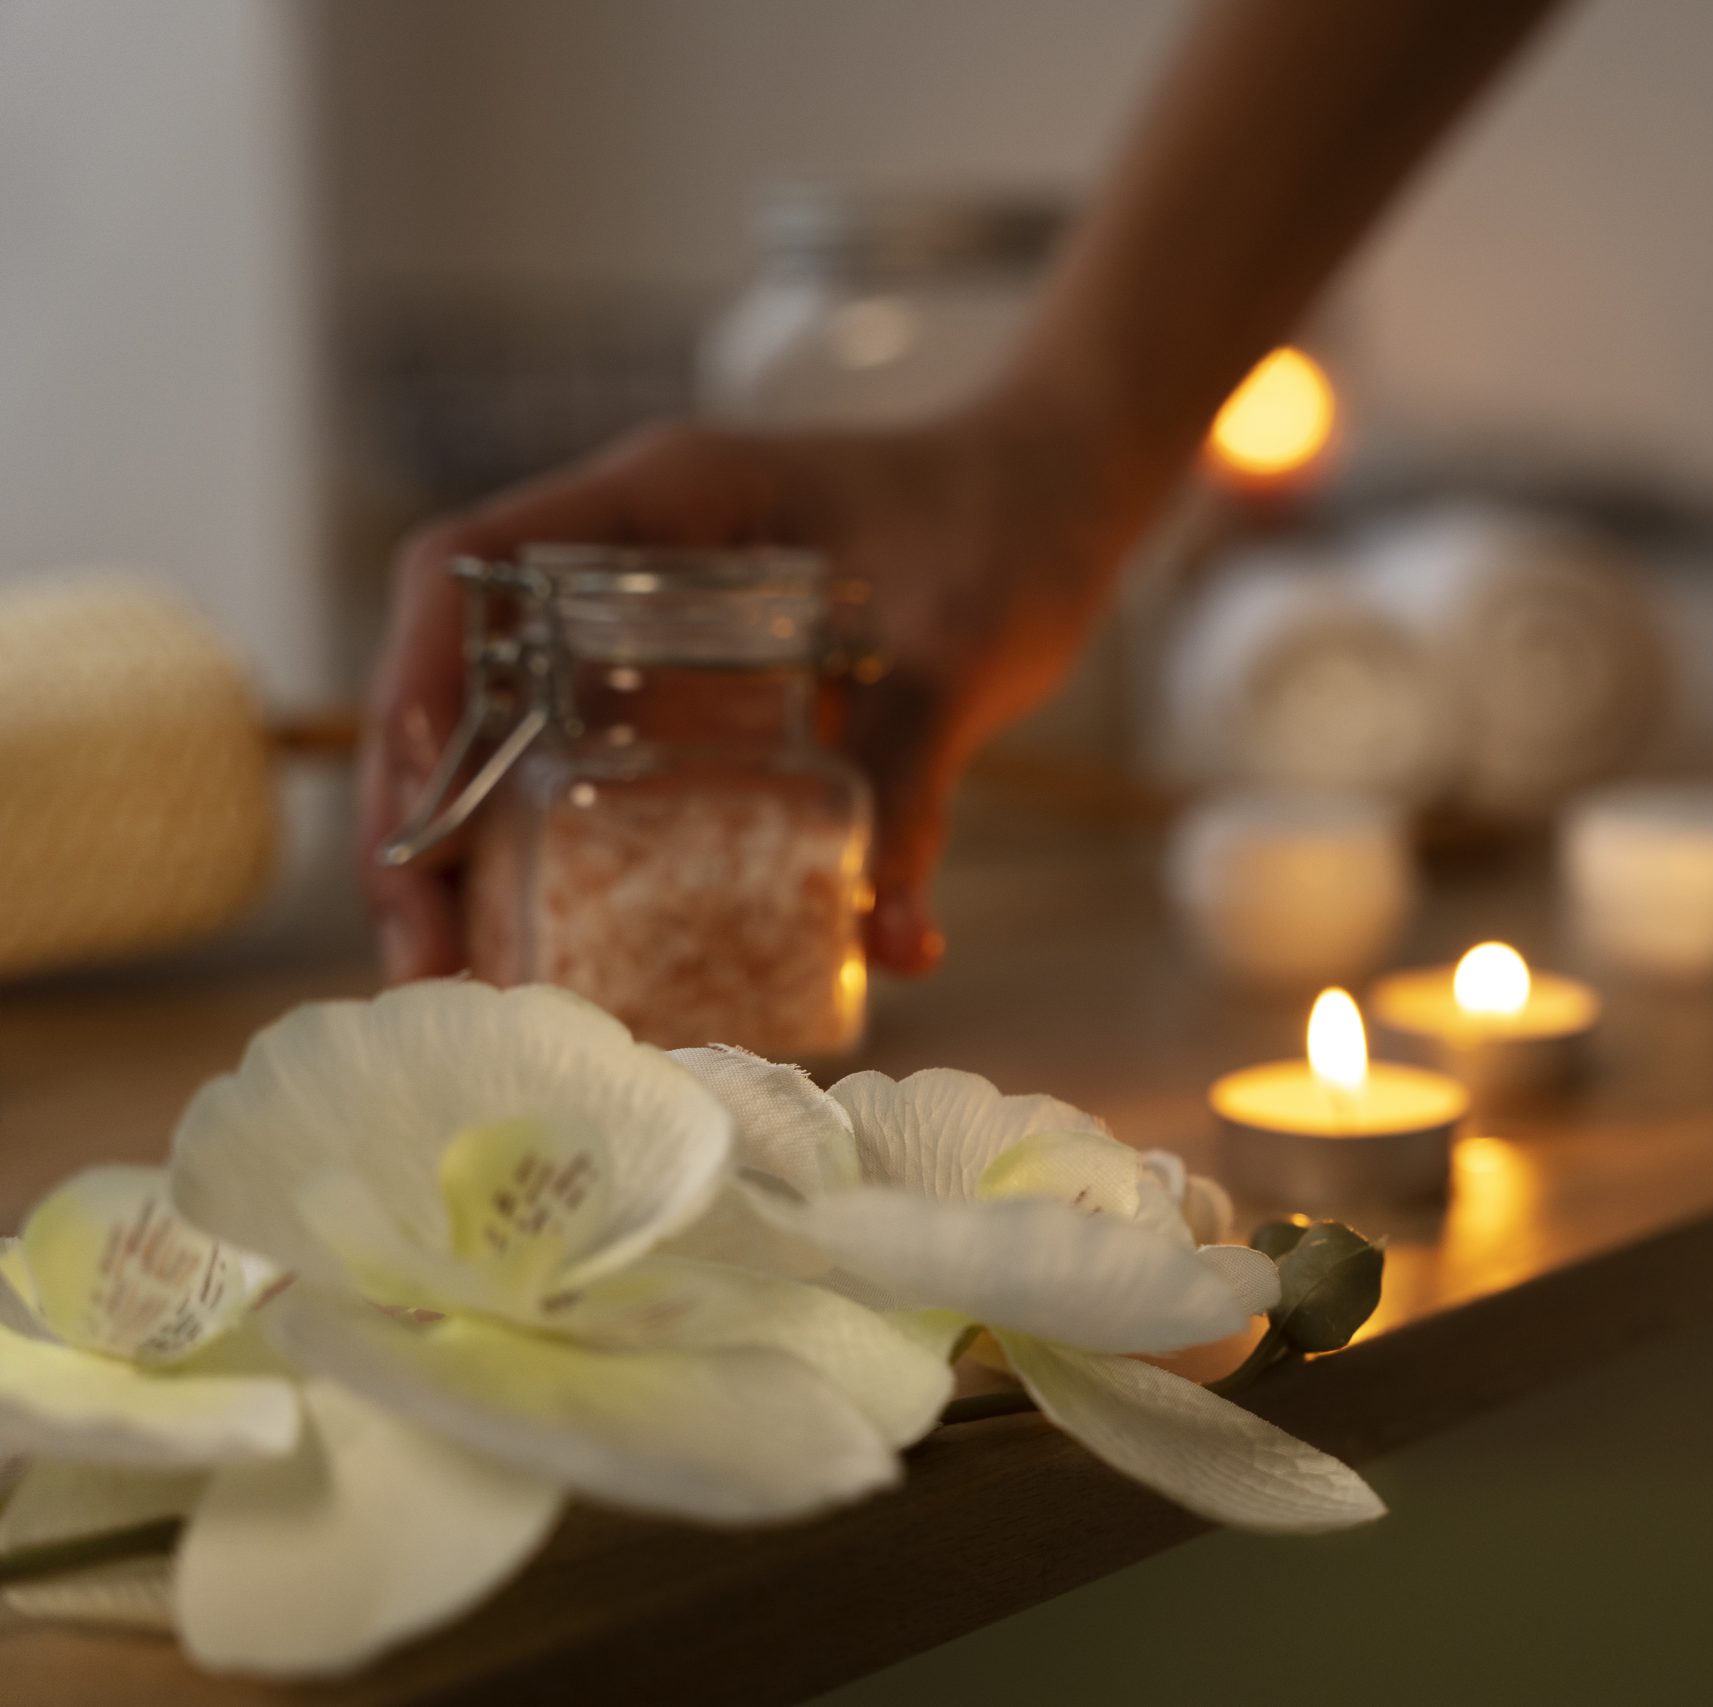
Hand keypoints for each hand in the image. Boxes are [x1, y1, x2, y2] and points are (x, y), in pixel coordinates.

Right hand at [358, 399, 1130, 982]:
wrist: (1061, 498)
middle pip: (461, 678)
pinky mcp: (700, 687)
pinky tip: (590, 953)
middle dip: (424, 821)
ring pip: (516, 734)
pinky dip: (581, 856)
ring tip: (477, 982)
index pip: (465, 570)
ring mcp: (653, 623)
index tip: (410, 831)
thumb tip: (893, 943)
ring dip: (481, 854)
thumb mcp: (961, 654)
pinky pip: (604, 768)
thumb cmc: (1010, 531)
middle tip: (431, 962)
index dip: (409, 696)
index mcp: (661, 501)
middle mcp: (629, 556)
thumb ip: (915, 781)